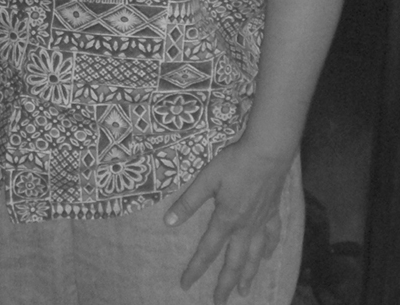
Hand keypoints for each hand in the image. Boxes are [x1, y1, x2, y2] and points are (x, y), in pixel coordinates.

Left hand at [164, 141, 292, 303]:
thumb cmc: (234, 162)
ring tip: (244, 291)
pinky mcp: (273, 212)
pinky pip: (271, 237)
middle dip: (226, 284)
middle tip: (219, 301)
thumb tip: (169, 222)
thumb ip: (189, 202)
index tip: (185, 284)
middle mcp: (245, 226)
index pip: (207, 250)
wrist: (268, 152)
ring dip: (248, 274)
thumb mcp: (206, 179)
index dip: (196, 268)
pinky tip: (267, 257)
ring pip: (255, 255)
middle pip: (234, 261)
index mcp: (226, 219)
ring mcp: (261, 221)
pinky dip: (268, 249)